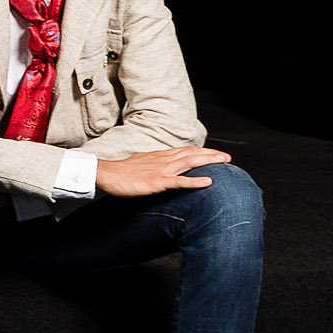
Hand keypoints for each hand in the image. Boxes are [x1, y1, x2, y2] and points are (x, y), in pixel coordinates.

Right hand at [96, 145, 229, 197]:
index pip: (184, 151)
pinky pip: (180, 181)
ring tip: (224, 162)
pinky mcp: (157, 182)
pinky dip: (195, 181)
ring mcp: (161, 170)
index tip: (214, 154)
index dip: (201, 152)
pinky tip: (208, 181)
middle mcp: (163, 160)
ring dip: (208, 161)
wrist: (106, 175)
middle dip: (211, 154)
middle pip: (191, 154)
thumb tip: (162, 168)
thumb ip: (154, 165)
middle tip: (227, 157)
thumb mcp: (140, 165)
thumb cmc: (120, 172)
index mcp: (159, 156)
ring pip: (189, 163)